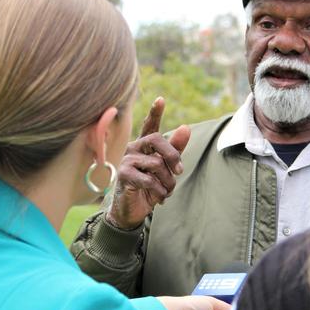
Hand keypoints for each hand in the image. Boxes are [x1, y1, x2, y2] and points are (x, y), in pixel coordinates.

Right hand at [107, 97, 190, 228]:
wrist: (133, 210)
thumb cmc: (150, 187)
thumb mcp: (166, 169)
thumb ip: (175, 149)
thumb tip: (186, 127)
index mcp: (144, 146)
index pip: (150, 126)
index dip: (155, 112)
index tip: (161, 99)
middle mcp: (133, 148)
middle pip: (157, 139)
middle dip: (173, 155)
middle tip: (179, 171)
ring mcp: (126, 161)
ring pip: (157, 164)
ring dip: (168, 181)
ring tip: (167, 191)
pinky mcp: (124, 176)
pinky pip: (150, 180)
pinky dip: (160, 191)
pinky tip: (160, 198)